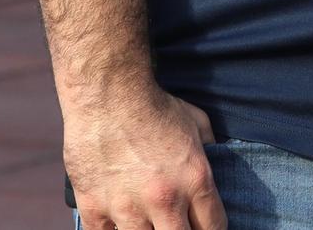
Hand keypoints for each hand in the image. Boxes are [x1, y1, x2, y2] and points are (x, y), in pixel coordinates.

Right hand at [65, 84, 225, 229]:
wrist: (108, 96)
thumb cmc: (155, 105)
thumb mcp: (197, 123)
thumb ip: (210, 149)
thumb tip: (218, 163)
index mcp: (195, 179)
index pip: (214, 227)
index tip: (206, 227)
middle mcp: (164, 200)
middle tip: (177, 224)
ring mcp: (126, 208)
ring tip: (148, 221)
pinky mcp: (94, 208)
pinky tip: (120, 220)